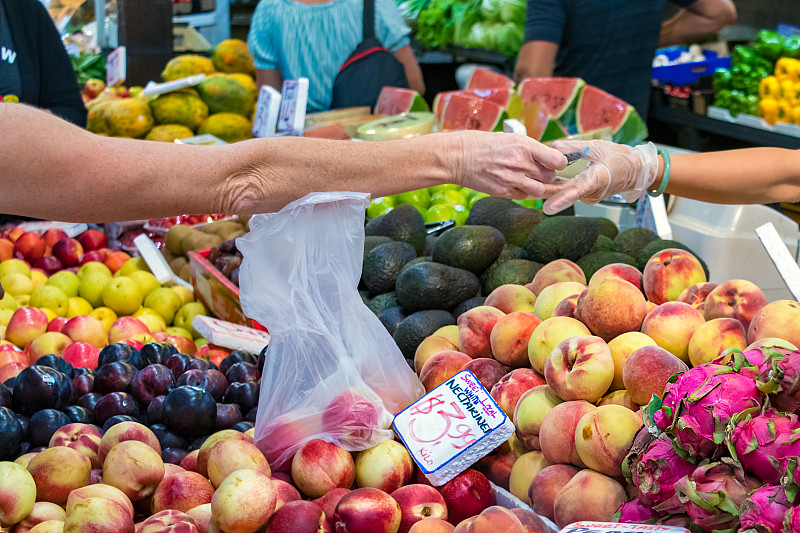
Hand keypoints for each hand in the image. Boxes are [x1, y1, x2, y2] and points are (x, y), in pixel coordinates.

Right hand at [445, 131, 567, 198]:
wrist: (457, 157)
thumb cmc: (481, 144)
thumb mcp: (508, 138)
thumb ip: (528, 148)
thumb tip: (546, 157)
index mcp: (523, 145)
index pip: (557, 160)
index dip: (559, 163)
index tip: (555, 163)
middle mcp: (519, 163)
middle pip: (549, 177)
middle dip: (546, 175)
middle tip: (538, 171)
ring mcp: (511, 179)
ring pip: (539, 190)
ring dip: (536, 186)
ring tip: (526, 179)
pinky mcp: (502, 191)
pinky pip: (523, 195)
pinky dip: (522, 191)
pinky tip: (513, 183)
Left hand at [541, 140, 658, 214]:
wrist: (636, 170)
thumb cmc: (619, 157)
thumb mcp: (597, 147)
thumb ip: (575, 147)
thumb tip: (554, 146)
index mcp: (597, 180)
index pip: (577, 191)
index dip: (562, 199)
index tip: (548, 207)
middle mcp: (593, 193)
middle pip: (567, 194)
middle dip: (547, 192)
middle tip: (529, 190)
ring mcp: (590, 197)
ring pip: (568, 194)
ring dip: (552, 189)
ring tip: (534, 182)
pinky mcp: (588, 197)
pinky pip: (571, 193)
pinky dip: (560, 188)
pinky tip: (547, 182)